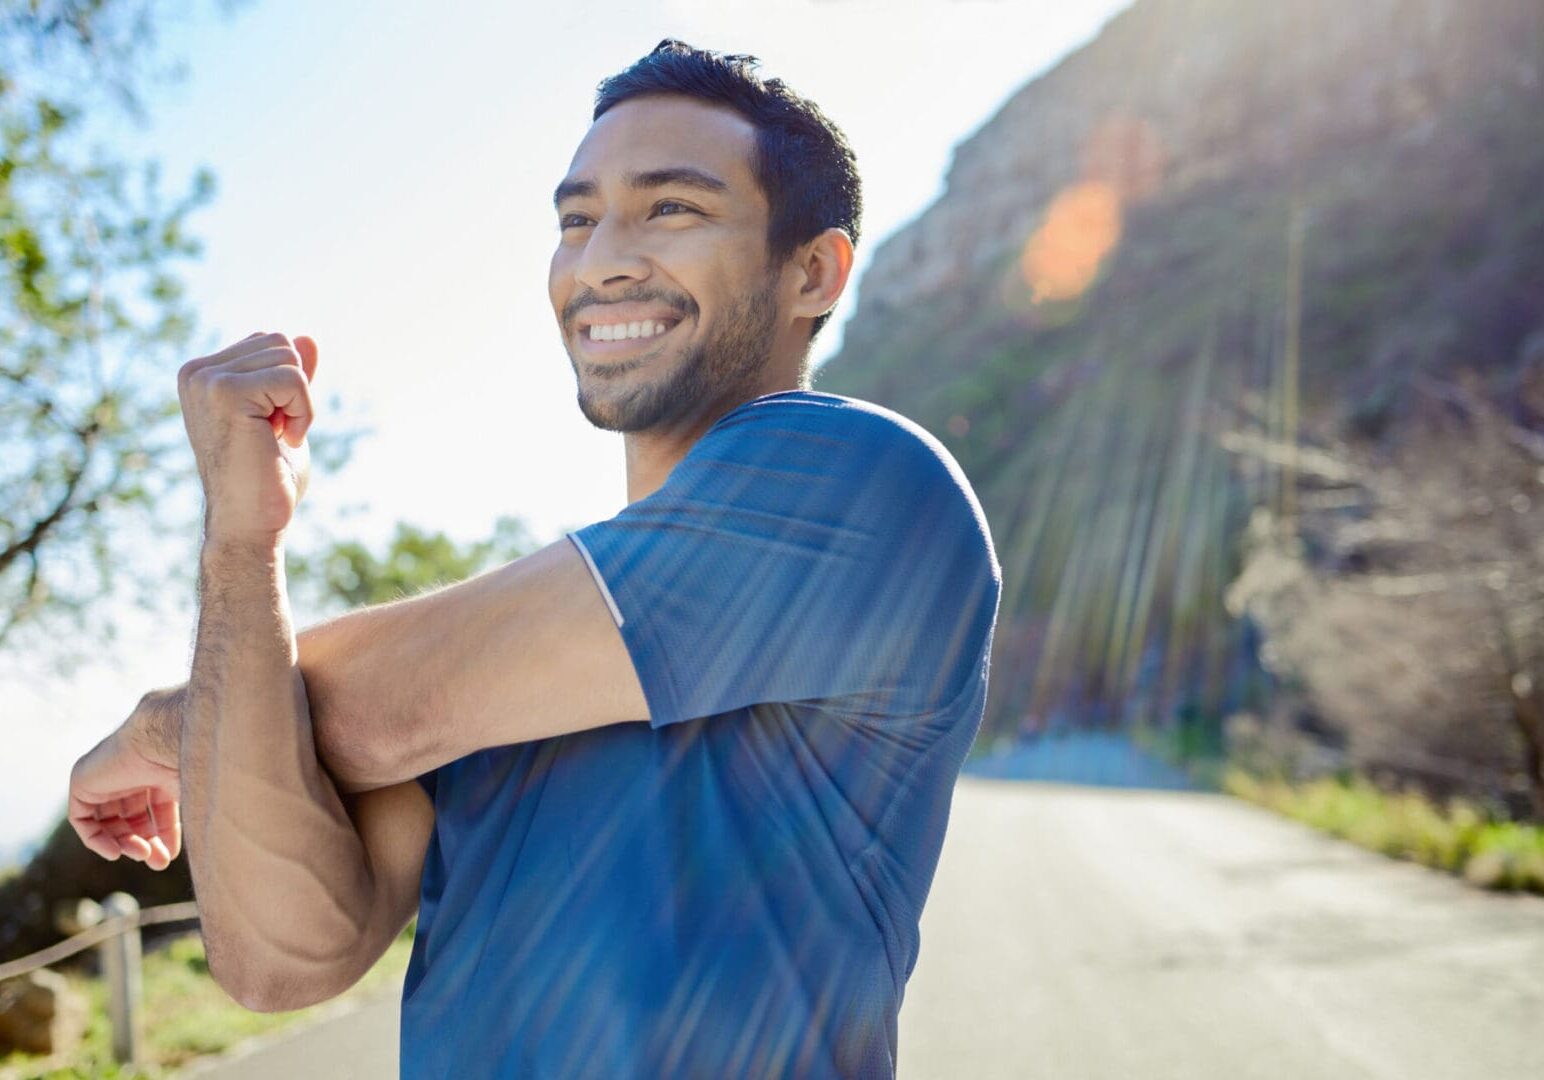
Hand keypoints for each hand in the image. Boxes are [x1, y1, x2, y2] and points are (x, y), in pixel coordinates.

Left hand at [68, 692, 183, 869]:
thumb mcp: (196, 794)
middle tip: (157, 862)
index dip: (164, 835)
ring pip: (110, 821)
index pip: (158, 809)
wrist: (164, 738)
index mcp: (160, 770)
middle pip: (133, 818)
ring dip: (125, 844)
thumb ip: (197, 817)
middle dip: (145, 843)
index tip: (171, 856)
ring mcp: (106, 775)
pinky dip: (96, 839)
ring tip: (141, 854)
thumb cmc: (190, 761)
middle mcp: (132, 771)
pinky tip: (116, 852)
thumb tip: (210, 846)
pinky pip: (82, 818)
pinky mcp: (83, 780)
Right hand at [178, 331, 319, 543]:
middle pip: (281, 343)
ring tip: (276, 438)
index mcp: (203, 373)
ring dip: (300, 403)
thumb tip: (308, 338)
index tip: (271, 426)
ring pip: (289, 357)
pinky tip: (284, 441)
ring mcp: (206, 380)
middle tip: (275, 434)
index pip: (271, 343)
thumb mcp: (284, 416)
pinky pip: (293, 379)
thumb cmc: (267, 477)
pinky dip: (303, 413)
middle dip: (296, 391)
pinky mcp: (224, 392)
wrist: (250, 523)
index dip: (288, 385)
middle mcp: (197, 371)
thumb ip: (290, 377)